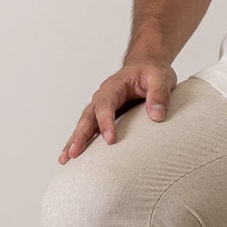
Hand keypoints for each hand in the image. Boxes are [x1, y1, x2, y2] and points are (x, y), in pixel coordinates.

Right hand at [58, 55, 177, 161]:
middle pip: (88, 116)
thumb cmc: (152, 72)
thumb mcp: (160, 77)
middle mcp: (103, 97)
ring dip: (74, 141)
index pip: (106, 104)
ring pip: (84, 124)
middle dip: (80, 135)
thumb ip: (159, 94)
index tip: (110, 140)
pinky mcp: (104, 117)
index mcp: (114, 86)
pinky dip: (81, 142)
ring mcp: (101, 107)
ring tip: (66, 159)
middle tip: (74, 153)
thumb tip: (156, 115)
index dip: (106, 122)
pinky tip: (74, 156)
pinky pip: (90, 130)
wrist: (146, 67)